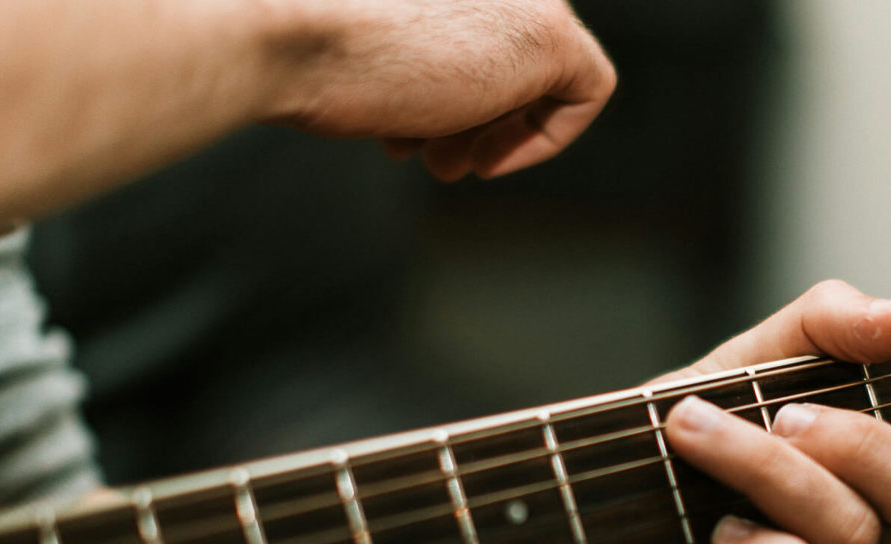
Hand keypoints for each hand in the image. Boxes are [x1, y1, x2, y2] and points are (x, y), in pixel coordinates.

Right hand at [266, 0, 615, 180]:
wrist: (302, 48)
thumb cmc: (324, 56)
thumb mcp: (388, 54)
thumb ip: (440, 62)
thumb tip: (461, 100)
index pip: (493, 38)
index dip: (470, 94)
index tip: (432, 135)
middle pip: (520, 54)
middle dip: (481, 115)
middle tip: (441, 159)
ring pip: (545, 73)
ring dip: (499, 131)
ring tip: (445, 161)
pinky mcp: (553, 34)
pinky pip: (588, 88)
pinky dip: (548, 135)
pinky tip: (490, 159)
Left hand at [516, 281, 890, 543]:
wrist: (565, 514)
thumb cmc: (664, 451)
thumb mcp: (747, 363)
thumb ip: (827, 326)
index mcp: (878, 504)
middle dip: (866, 444)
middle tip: (780, 414)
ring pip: (862, 541)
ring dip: (773, 470)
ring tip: (696, 436)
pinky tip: (716, 533)